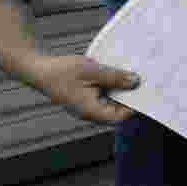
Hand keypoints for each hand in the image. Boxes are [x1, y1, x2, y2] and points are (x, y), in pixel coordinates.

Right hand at [23, 55, 139, 124]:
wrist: (38, 69)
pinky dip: (112, 86)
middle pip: (118, 110)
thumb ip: (115, 77)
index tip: (148, 92)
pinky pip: (103, 95)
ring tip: (133, 76)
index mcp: (91, 111)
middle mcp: (90, 112)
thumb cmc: (61, 72)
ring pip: (111, 102)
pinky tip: (118, 74)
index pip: (120, 116)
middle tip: (145, 83)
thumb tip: (136, 82)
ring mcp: (87, 106)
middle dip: (131, 97)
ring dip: (121, 90)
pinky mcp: (84, 98)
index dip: (136, 106)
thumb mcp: (92, 71)